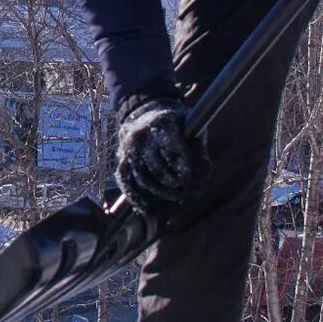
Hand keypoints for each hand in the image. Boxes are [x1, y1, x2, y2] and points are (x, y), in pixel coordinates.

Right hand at [114, 85, 207, 215]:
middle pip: (160, 172)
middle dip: (176, 186)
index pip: (176, 156)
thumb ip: (200, 152)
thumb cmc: (177, 124)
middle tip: (187, 192)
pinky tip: (149, 210)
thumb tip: (201, 177)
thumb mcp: (193, 129)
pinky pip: (126, 183)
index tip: (196, 184)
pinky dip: (137, 199)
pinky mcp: (121, 159)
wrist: (146, 111)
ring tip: (176, 195)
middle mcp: (142, 136)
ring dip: (161, 193)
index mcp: (163, 124)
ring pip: (144, 181)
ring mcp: (129, 148)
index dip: (188, 175)